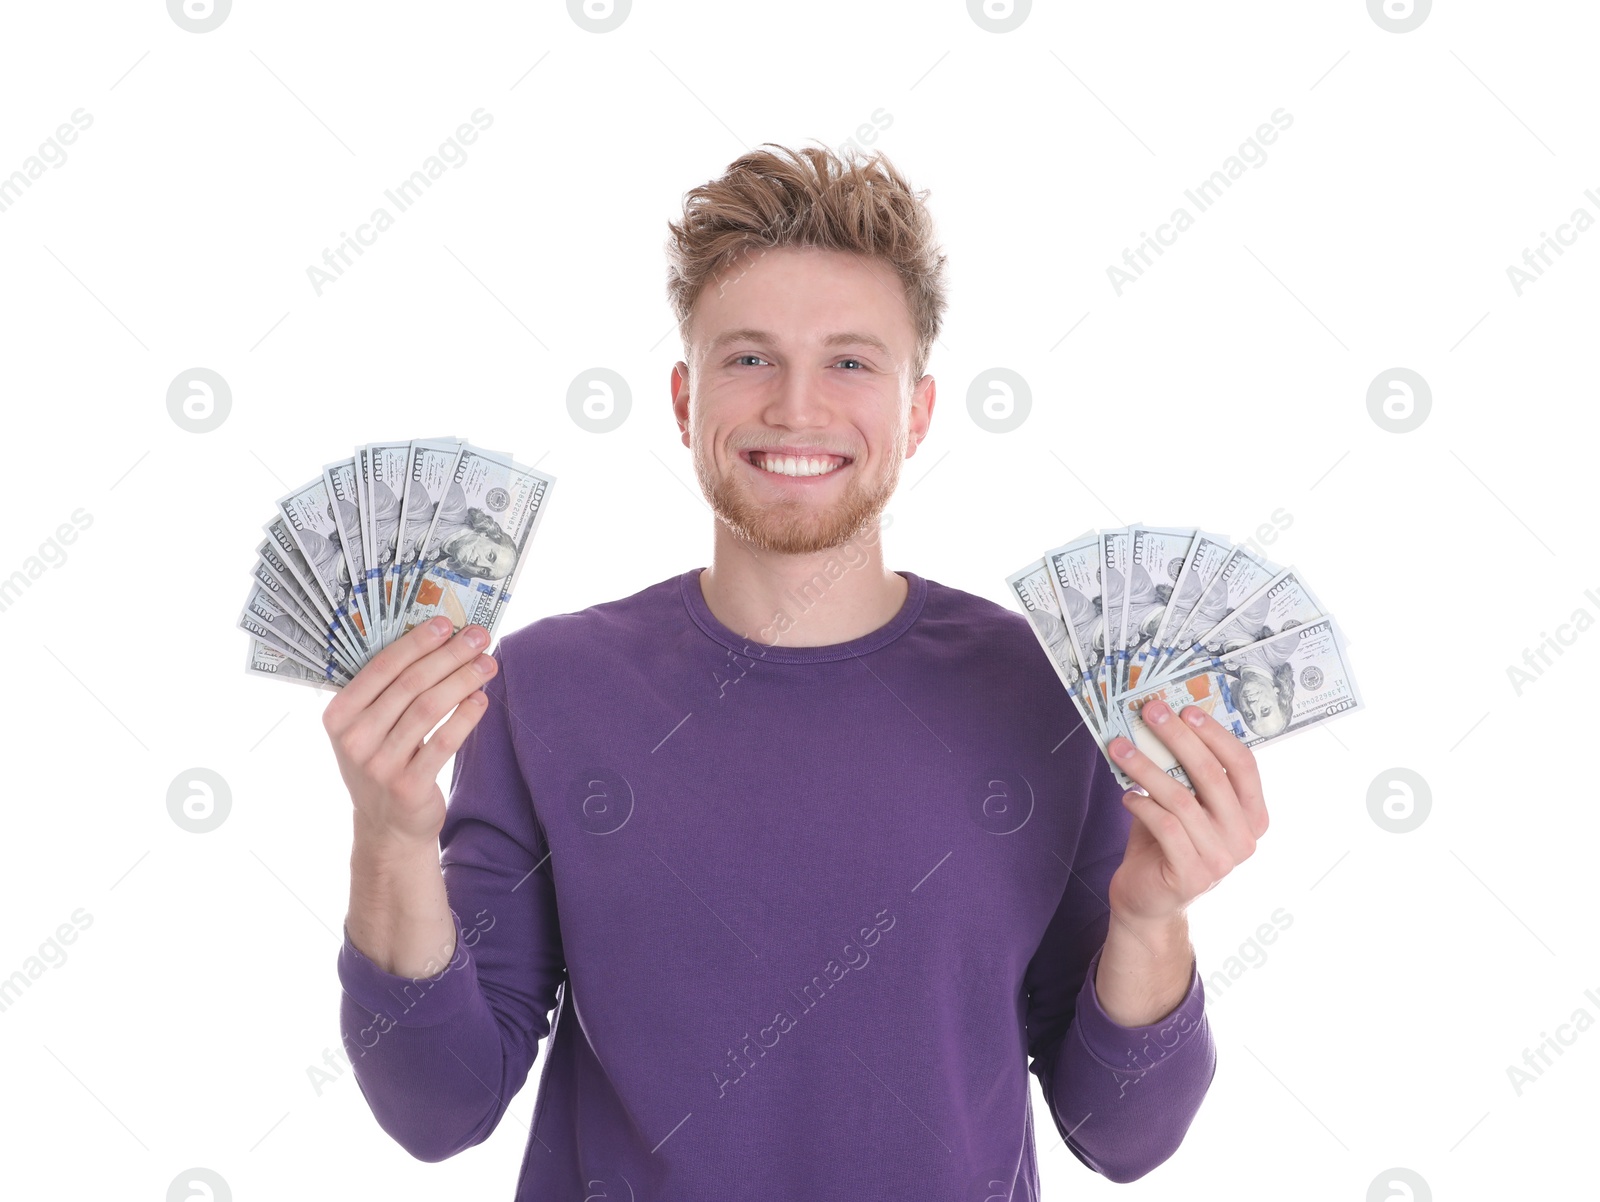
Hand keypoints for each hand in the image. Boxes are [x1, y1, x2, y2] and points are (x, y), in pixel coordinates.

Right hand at [321, 616, 497, 846]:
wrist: (386, 828)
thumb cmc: (384, 762)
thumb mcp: (369, 728)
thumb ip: (389, 691)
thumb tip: (437, 640)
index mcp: (338, 715)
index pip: (381, 667)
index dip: (417, 642)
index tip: (447, 622)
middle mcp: (354, 739)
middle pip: (410, 683)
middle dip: (449, 655)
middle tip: (478, 638)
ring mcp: (378, 765)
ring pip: (428, 708)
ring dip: (463, 680)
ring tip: (487, 665)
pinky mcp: (407, 786)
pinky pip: (443, 742)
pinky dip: (465, 717)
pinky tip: (481, 700)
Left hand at [1104, 699, 1268, 929]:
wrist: (1146, 899)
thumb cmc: (1164, 842)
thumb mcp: (1181, 803)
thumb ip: (1182, 773)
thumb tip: (1162, 721)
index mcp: (1252, 815)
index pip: (1244, 765)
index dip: (1216, 734)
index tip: (1186, 709)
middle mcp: (1245, 838)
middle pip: (1213, 775)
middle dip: (1178, 738)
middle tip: (1150, 713)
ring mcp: (1222, 860)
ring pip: (1182, 799)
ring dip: (1146, 768)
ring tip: (1119, 748)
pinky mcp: (1192, 875)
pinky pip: (1165, 826)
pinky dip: (1142, 805)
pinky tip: (1126, 796)